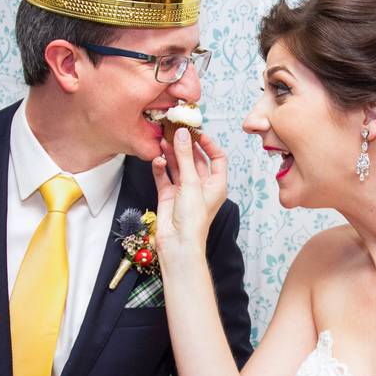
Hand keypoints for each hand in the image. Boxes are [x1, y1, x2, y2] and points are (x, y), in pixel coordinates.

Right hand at [151, 128, 227, 262]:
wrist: (178, 244)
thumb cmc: (193, 220)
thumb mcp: (191, 183)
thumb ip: (184, 157)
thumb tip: (182, 134)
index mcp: (216, 184)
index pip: (217, 158)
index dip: (209, 144)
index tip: (197, 133)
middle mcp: (201, 186)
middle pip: (194, 160)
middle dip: (185, 146)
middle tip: (174, 132)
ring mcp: (184, 191)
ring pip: (178, 166)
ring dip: (171, 154)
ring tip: (162, 141)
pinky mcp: (169, 195)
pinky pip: (164, 176)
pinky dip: (160, 167)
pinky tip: (158, 160)